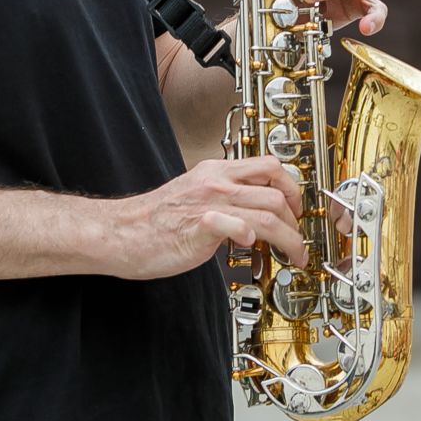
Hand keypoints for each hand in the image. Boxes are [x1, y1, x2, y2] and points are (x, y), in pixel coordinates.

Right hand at [109, 156, 307, 279]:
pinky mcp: (200, 226)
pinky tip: (253, 246)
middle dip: (296, 219)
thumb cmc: (156, 220)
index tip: (296, 209)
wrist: (123, 232)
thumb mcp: (196, 195)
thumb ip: (224, 197)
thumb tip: (251, 214)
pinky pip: (234, 223)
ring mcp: (209, 203)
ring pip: (267, 213)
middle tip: (298, 236)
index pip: (269, 167)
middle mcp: (216, 183)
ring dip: (289, 238)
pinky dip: (250, 234)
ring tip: (293, 254)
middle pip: (276, 190)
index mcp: (216, 172)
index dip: (292, 189)